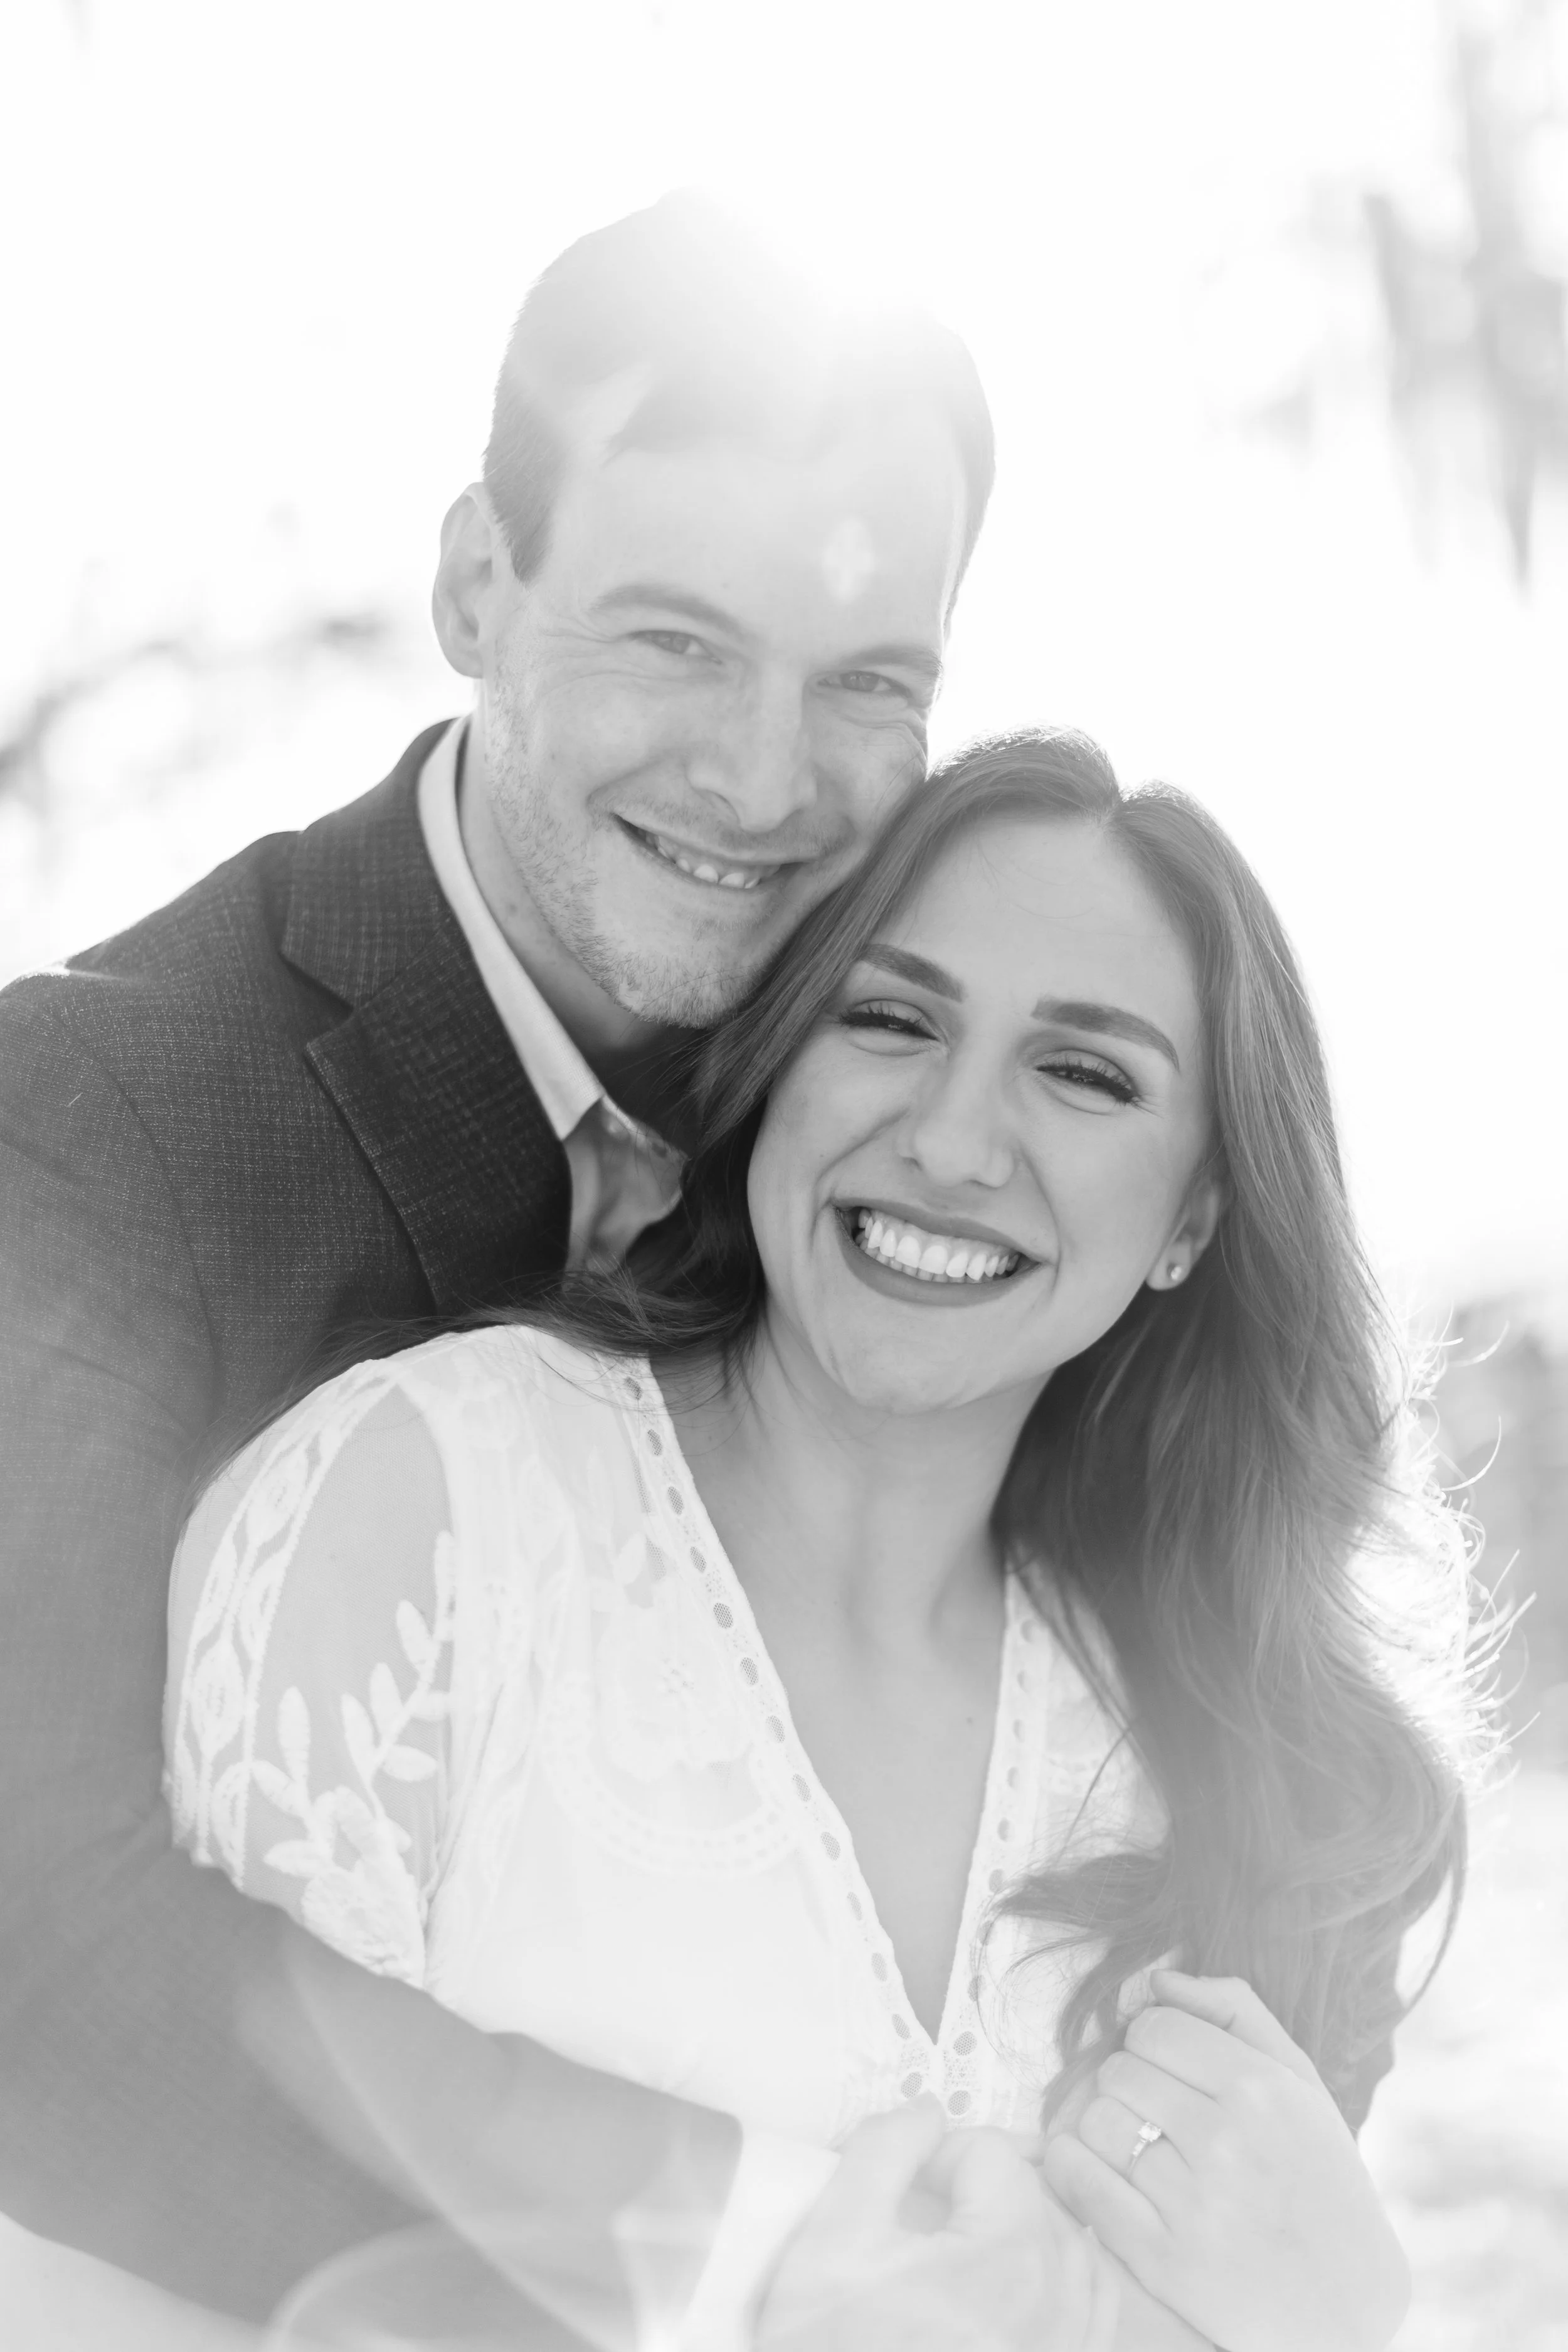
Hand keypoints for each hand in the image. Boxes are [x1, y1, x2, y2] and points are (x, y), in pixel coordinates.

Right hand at [758, 2099, 1117, 2351]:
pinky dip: (1069, 2279)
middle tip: (921, 2213)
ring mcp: (1065, 2348)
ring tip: (966, 2239)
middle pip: (1035, 2196)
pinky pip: (1094, 2309)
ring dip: (1027, 2226)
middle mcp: (1057, 2307)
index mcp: (1009, 2259)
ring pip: (1075, 2249)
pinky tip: (1027, 2280)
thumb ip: (884, 2148)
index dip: (935, 2154)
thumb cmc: (832, 2344)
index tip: (898, 2189)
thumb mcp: (833, 2235)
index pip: (991, 2153)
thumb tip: (927, 2111)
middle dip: (978, 2188)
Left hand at [1041, 1972, 1409, 2351]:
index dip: (1151, 2039)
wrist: (1341, 2307)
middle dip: (1129, 2083)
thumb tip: (1159, 1978)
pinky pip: (1078, 2181)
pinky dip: (1072, 2168)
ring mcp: (1191, 2202)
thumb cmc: (1319, 2181)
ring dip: (1104, 2128)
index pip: (1155, 2024)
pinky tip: (1098, 2172)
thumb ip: (1236, 2013)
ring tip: (1136, 2145)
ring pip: (1095, 2121)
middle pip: (1120, 2069)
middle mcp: (1226, 2141)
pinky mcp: (1159, 2258)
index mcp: (1262, 2089)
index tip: (1166, 2064)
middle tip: (1154, 2110)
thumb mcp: (1302, 2087)